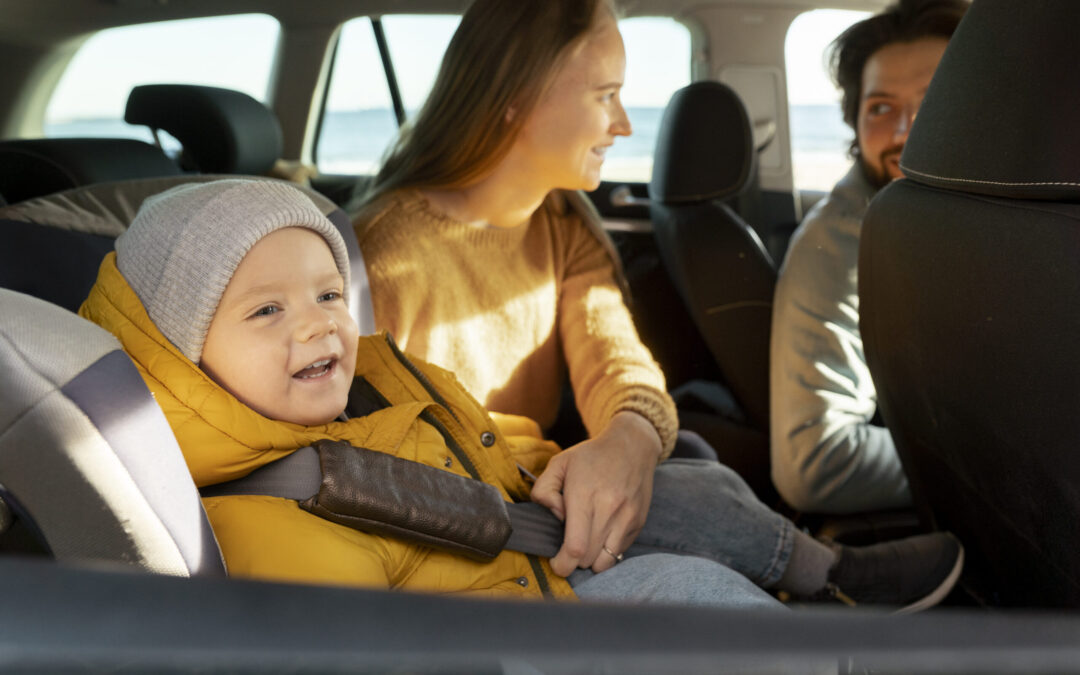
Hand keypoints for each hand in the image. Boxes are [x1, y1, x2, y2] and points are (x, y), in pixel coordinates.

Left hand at [531, 411, 661, 575]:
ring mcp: (627, 518)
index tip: (555, 562)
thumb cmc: (591, 456)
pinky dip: (606, 552)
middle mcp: (609, 509)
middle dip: (572, 562)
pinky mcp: (638, 523)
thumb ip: (543, 491)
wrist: (632, 446)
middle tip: (566, 549)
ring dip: (591, 561)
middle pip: (588, 559)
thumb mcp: (558, 464)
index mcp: (585, 495)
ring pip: (605, 562)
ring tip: (584, 545)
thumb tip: (554, 517)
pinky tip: (599, 535)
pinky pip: (619, 552)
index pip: (575, 547)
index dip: (562, 563)